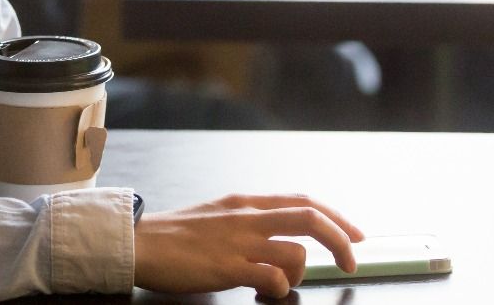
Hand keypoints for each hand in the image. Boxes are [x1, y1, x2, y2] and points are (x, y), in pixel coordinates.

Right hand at [134, 194, 363, 298]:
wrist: (139, 242)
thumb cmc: (173, 235)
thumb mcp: (217, 215)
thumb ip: (247, 221)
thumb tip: (276, 236)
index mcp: (246, 202)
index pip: (304, 201)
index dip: (336, 217)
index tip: (353, 235)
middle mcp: (247, 217)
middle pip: (311, 219)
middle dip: (340, 240)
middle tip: (350, 261)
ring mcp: (239, 241)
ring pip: (295, 253)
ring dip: (299, 274)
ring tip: (281, 285)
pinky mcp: (228, 266)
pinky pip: (272, 278)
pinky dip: (279, 289)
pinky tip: (264, 293)